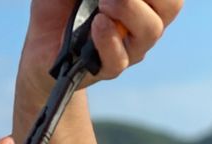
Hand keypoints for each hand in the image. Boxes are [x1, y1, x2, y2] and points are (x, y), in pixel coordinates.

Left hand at [18, 0, 182, 96]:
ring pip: (150, 31)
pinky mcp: (107, 69)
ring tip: (103, 2)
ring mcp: (129, 48)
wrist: (39, 43)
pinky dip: (109, 39)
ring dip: (129, 9)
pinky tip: (97, 24)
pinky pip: (119, 59)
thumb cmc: (60, 5)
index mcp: (144, 1)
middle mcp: (144, 23)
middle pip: (171, 6)